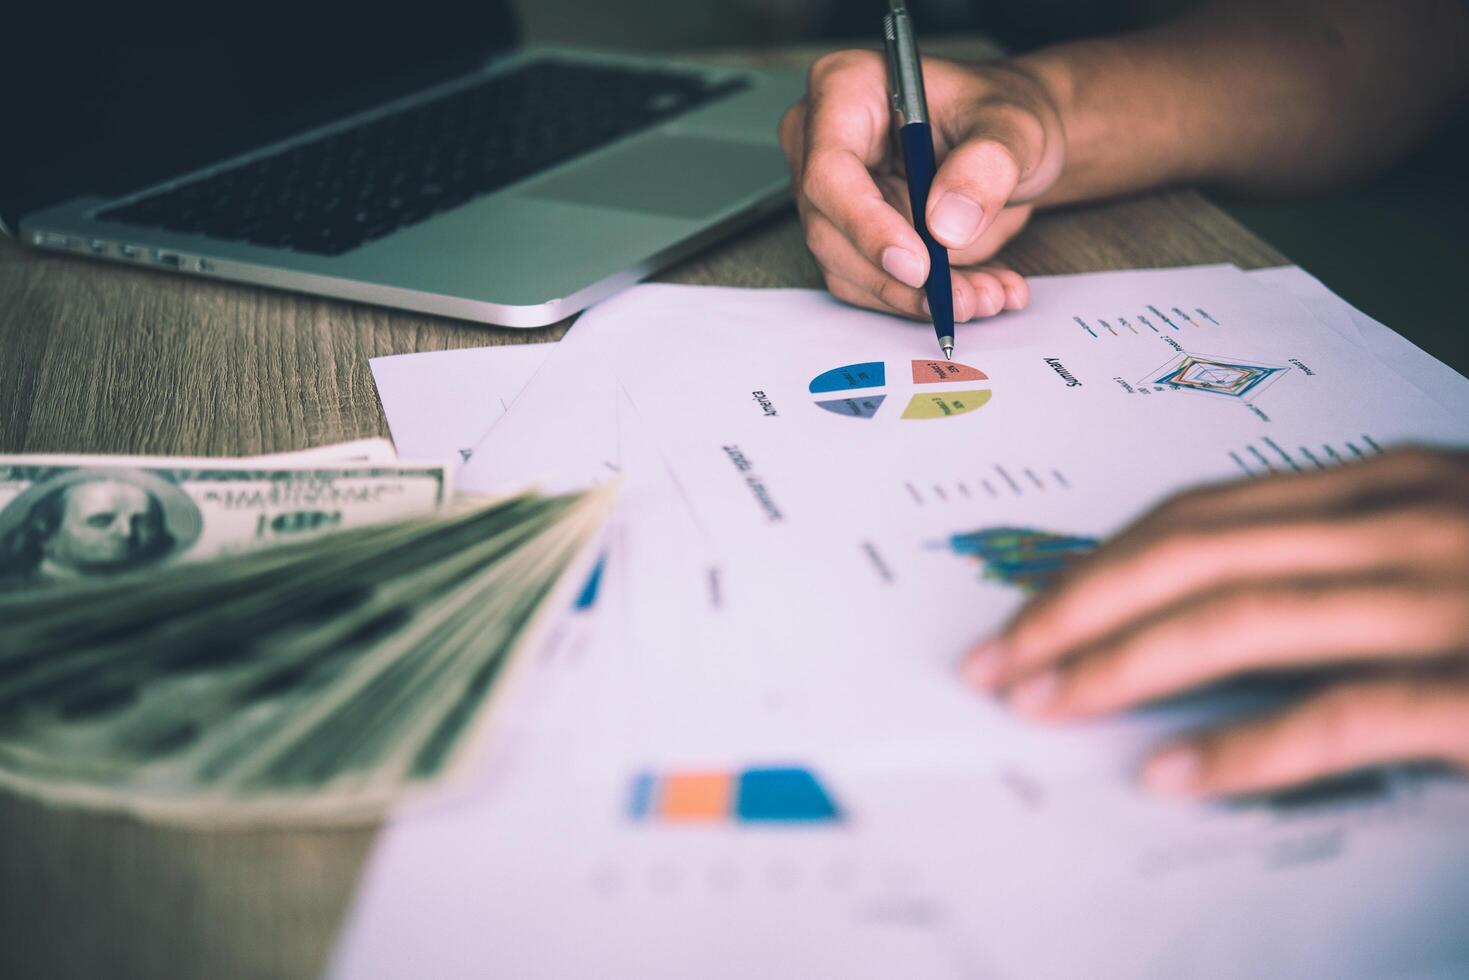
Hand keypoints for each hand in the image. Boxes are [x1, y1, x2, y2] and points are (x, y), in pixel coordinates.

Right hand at [779, 51, 1065, 322]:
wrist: (1010, 147)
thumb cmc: (1002, 115)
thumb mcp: (1013, 126)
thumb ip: (986, 166)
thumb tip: (947, 225)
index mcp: (845, 90)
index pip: (830, 172)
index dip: (867, 225)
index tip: (920, 266)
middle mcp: (823, 144)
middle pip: (829, 231)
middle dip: (898, 278)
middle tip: (961, 298)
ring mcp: (832, 197)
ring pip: (848, 270)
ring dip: (916, 298)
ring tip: (984, 294)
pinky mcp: (850, 238)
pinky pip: (872, 285)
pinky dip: (923, 301)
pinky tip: (975, 291)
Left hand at [962, 447, 1468, 797]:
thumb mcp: (1439, 543)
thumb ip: (1335, 561)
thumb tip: (1192, 613)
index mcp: (1384, 484)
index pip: (1198, 518)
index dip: (1093, 566)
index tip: (1021, 612)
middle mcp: (1399, 524)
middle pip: (1190, 554)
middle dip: (1073, 609)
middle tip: (994, 661)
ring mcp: (1441, 597)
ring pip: (1237, 617)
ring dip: (1120, 664)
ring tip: (1043, 705)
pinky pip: (1338, 713)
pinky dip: (1243, 747)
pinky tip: (1169, 773)